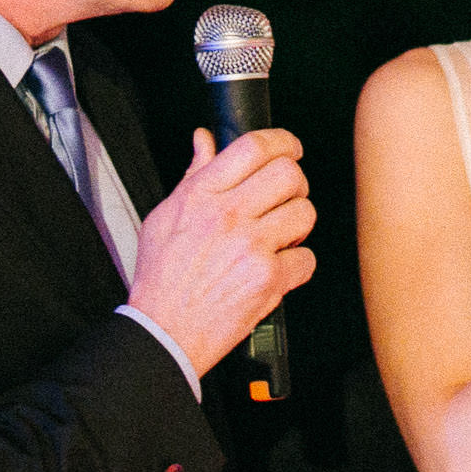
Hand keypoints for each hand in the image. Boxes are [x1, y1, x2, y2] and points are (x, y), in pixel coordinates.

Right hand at [128, 126, 317, 377]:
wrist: (165, 331)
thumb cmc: (162, 278)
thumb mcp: (165, 216)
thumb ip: (192, 175)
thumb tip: (204, 140)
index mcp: (201, 195)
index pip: (253, 147)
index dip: (282, 141)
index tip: (289, 148)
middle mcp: (227, 215)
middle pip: (289, 174)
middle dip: (295, 186)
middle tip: (285, 200)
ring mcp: (250, 246)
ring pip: (305, 213)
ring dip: (298, 227)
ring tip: (279, 238)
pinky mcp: (268, 278)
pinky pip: (307, 258)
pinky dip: (297, 266)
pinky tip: (276, 270)